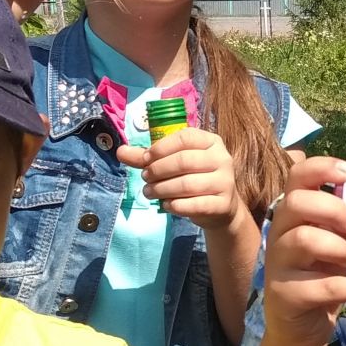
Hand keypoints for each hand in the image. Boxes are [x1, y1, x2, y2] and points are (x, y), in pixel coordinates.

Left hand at [119, 127, 243, 231]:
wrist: (221, 208)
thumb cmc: (194, 179)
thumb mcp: (174, 164)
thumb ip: (149, 158)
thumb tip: (120, 151)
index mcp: (211, 142)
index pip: (185, 138)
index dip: (161, 148)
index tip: (145, 160)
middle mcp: (222, 158)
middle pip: (184, 161)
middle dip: (158, 170)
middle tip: (145, 178)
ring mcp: (225, 182)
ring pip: (187, 184)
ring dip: (162, 189)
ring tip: (150, 192)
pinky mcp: (223, 204)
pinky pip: (194, 204)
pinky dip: (175, 205)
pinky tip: (166, 205)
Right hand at [262, 155, 345, 345]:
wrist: (303, 328)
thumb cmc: (321, 276)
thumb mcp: (341, 243)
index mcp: (293, 214)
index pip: (296, 177)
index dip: (322, 168)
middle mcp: (278, 234)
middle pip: (296, 204)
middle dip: (334, 209)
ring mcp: (276, 265)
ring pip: (304, 240)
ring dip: (340, 248)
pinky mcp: (284, 296)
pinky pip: (319, 286)